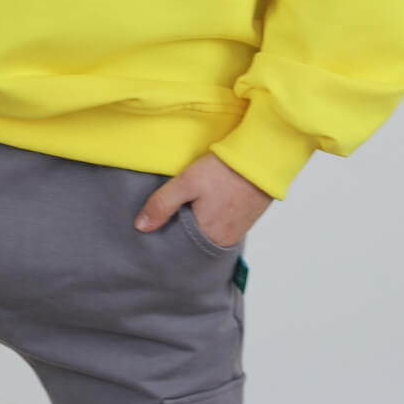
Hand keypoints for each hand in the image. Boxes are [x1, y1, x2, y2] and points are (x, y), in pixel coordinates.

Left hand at [135, 151, 272, 245]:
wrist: (263, 158)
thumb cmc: (225, 170)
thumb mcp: (187, 182)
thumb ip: (162, 204)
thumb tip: (140, 227)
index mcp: (208, 236)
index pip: (179, 245)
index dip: (167, 233)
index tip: (158, 222)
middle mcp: (224, 240)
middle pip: (194, 240)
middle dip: (182, 229)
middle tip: (173, 211)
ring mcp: (237, 231)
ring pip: (208, 233)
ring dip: (198, 222)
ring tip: (189, 206)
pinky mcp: (246, 221)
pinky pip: (222, 226)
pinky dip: (212, 218)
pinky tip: (207, 204)